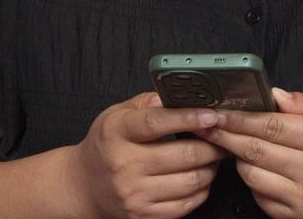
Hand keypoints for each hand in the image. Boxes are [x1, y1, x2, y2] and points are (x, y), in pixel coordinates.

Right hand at [67, 92, 227, 218]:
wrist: (83, 185)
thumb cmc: (104, 146)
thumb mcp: (116, 114)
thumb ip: (147, 102)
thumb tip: (178, 96)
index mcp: (116, 133)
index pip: (155, 123)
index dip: (187, 118)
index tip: (210, 115)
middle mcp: (124, 165)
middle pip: (182, 155)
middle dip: (210, 145)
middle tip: (219, 138)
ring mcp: (134, 194)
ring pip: (190, 181)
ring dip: (210, 168)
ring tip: (211, 157)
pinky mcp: (144, 216)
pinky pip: (186, 204)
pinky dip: (201, 190)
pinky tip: (199, 177)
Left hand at [200, 88, 302, 218]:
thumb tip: (271, 94)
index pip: (270, 126)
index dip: (238, 118)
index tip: (217, 112)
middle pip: (256, 151)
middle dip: (226, 136)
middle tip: (207, 125)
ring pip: (253, 176)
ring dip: (238, 159)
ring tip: (238, 145)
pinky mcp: (300, 218)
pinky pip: (261, 198)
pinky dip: (254, 182)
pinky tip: (258, 169)